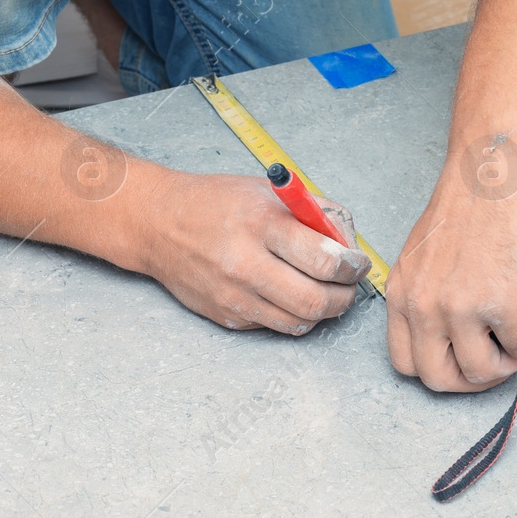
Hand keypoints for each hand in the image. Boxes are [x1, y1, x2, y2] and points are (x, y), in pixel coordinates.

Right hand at [136, 170, 371, 333]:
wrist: (158, 224)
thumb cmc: (216, 203)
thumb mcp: (269, 191)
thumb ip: (315, 213)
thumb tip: (350, 243)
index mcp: (262, 224)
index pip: (325, 260)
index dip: (353, 267)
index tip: (358, 264)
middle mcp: (246, 263)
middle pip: (316, 301)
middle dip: (344, 297)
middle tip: (348, 286)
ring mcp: (234, 296)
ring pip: (299, 322)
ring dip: (322, 311)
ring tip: (324, 292)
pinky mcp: (226, 316)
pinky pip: (274, 326)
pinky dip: (291, 315)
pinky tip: (288, 294)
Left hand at [386, 151, 516, 390]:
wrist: (492, 172)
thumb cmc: (467, 203)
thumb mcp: (425, 257)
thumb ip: (431, 295)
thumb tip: (463, 330)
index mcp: (401, 295)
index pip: (405, 363)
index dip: (440, 369)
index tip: (463, 359)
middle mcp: (423, 307)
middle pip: (439, 379)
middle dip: (474, 379)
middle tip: (499, 359)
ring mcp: (459, 309)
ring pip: (482, 373)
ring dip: (510, 361)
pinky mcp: (500, 303)